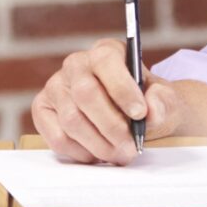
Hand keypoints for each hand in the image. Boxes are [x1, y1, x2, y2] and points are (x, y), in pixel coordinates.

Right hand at [32, 37, 186, 164]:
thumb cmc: (145, 104)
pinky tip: (97, 154)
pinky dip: (80, 152)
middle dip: (111, 126)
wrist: (131, 118)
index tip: (140, 114)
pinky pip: (56, 137)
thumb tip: (151, 111)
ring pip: (71, 119)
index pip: (106, 61)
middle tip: (130, 148)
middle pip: (86, 94)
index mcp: (106, 52)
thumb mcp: (164, 100)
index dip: (122, 88)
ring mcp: (55, 87)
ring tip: (119, 154)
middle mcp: (76, 65)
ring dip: (98, 144)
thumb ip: (162, 103)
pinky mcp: (43, 111)